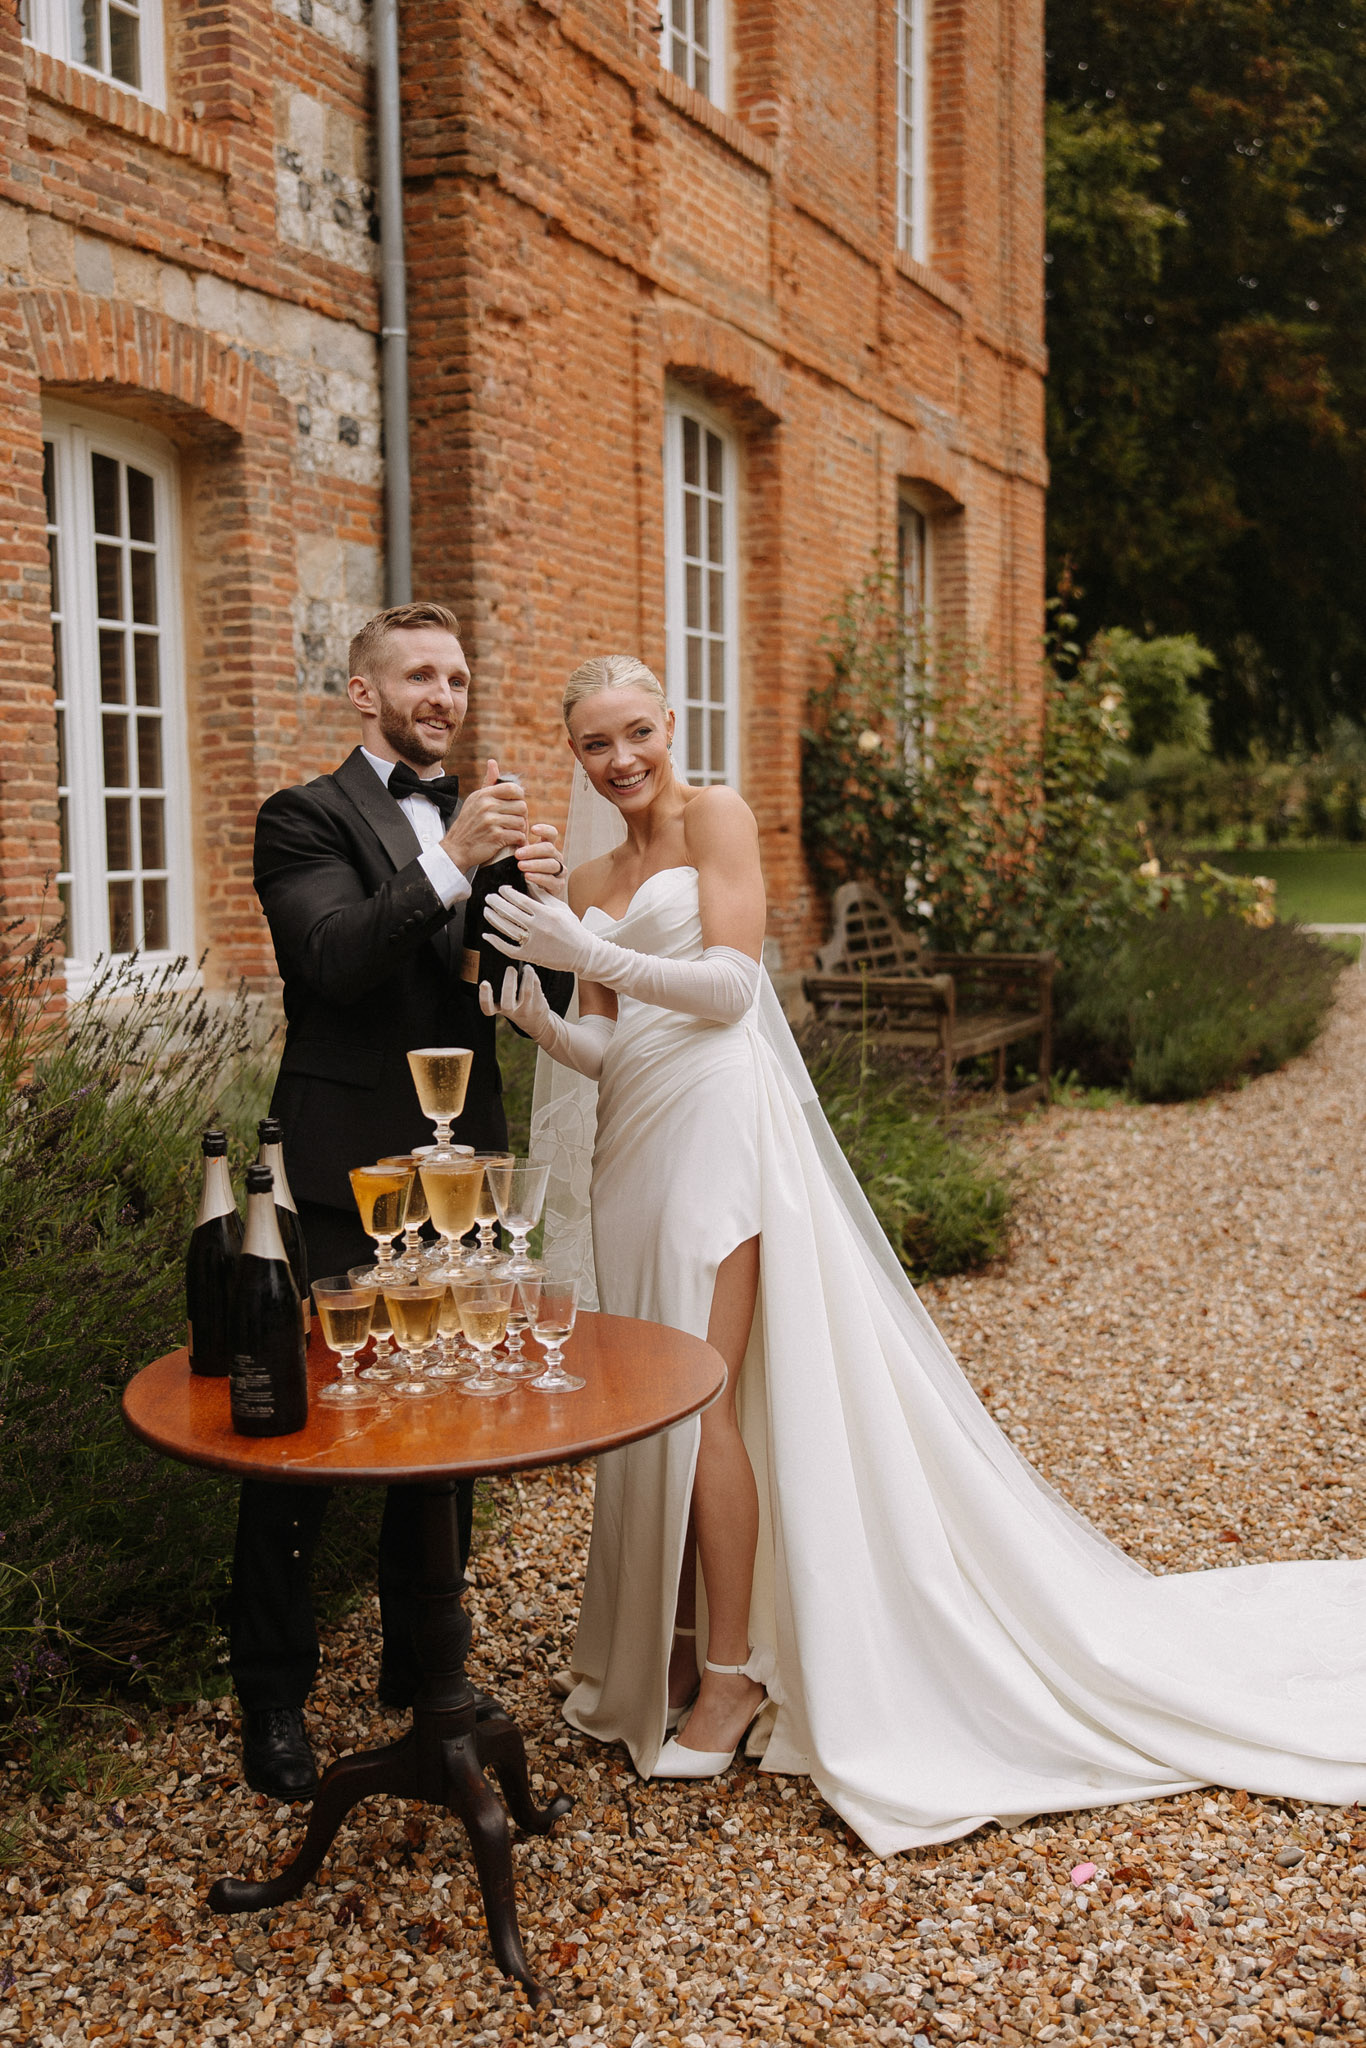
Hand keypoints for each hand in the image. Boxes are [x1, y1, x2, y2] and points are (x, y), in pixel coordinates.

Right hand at [440, 761, 528, 872]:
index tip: (515, 807)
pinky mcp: (495, 836)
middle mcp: (487, 805)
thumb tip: (493, 762)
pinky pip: (518, 835)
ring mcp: (491, 821)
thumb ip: (488, 783)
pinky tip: (512, 842)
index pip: (513, 789)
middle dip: (521, 816)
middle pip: (521, 806)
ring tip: (513, 833)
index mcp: (484, 795)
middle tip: (515, 824)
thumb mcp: (475, 800)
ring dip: (520, 830)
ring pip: (521, 822)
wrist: (455, 849)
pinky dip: (518, 841)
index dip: (519, 798)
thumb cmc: (468, 825)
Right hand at [479, 964, 550, 1035]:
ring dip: (526, 975)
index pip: (488, 1008)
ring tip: (526, 967)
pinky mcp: (538, 1006)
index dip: (484, 997)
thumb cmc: (517, 1007)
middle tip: (510, 969)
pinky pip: (536, 988)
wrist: (537, 1023)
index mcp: (499, 1009)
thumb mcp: (505, 1004)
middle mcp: (512, 1012)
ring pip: (526, 991)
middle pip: (507, 1002)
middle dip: (508, 983)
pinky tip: (531, 972)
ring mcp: (526, 1010)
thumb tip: (504, 963)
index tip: (484, 983)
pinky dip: (533, 977)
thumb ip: (501, 991)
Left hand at [483, 885, 603, 975]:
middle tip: (489, 897)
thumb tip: (528, 882)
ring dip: (493, 919)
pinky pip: (508, 948)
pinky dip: (495, 942)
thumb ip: (543, 896)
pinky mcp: (530, 955)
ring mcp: (533, 943)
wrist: (583, 953)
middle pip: (510, 913)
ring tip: (487, 910)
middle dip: (496, 903)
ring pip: (506, 929)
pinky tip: (487, 935)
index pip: (521, 900)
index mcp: (546, 914)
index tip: (502, 889)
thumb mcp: (560, 908)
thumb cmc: (572, 929)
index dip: (507, 893)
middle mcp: (538, 928)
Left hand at [515, 823, 566, 900]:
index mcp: (548, 847)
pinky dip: (539, 877)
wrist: (530, 895)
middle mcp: (556, 857)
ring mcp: (559, 871)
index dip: (544, 829)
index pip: (551, 833)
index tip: (532, 829)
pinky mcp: (558, 885)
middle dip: (533, 850)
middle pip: (549, 848)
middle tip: (518, 854)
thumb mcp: (520, 858)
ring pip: (551, 864)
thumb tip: (508, 832)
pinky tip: (528, 876)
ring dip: (535, 864)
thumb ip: (518, 846)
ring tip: (520, 866)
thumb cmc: (522, 873)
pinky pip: (551, 880)